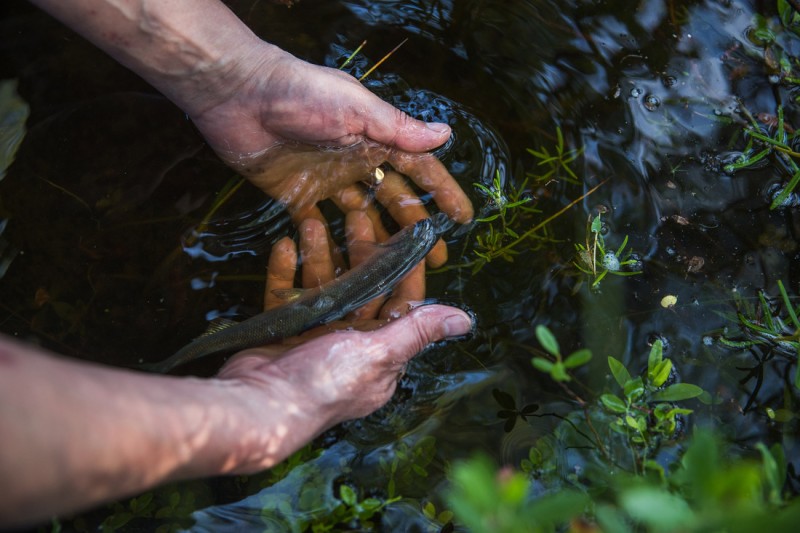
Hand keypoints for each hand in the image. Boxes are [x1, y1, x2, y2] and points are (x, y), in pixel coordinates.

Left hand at [189, 45, 472, 267]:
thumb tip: (446, 134)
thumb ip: (397, 128)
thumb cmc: (303, 96)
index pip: (417, 170)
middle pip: (393, 199)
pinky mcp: (297, 196)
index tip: (463, 219)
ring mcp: (327, 180)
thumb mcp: (356, 109)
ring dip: (380, 240)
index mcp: (374, 138)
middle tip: (435, 261)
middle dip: (416, 228)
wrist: (239, 97)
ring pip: (362, 216)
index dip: (441, 192)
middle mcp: (355, 161)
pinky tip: (349, 266)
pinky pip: (320, 225)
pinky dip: (333, 242)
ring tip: (398, 270)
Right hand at [213, 212, 472, 467]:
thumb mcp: (378, 353)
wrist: (260, 405)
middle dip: (359, 253)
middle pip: (361, 288)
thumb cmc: (325, 383)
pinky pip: (287, 295)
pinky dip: (286, 271)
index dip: (403, 269)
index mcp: (381, 354)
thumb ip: (417, 331)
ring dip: (319, 255)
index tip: (404, 234)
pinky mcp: (284, 332)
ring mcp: (315, 337)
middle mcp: (352, 345)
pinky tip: (285, 244)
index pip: (401, 303)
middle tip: (356, 216)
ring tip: (313, 221)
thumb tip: (466, 321)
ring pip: (323, 286)